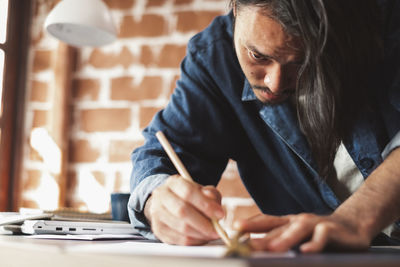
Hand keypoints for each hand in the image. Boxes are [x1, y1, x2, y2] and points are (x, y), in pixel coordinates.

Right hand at [144, 175, 224, 244]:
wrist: (169, 203)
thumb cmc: (189, 197)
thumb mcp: (202, 190)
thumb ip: (210, 195)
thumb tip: (215, 206)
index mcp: (173, 183)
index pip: (188, 192)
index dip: (206, 205)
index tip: (220, 214)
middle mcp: (161, 196)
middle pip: (182, 211)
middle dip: (204, 223)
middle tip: (217, 230)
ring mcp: (157, 214)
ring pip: (181, 228)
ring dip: (201, 234)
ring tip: (212, 234)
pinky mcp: (158, 230)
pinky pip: (179, 240)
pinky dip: (194, 241)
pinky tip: (202, 238)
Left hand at [234, 213, 370, 252]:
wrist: (352, 226)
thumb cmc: (320, 234)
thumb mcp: (298, 236)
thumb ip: (281, 240)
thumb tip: (256, 248)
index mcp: (289, 222)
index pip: (267, 221)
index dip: (251, 224)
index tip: (235, 228)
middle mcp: (299, 221)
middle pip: (278, 228)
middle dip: (262, 236)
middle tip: (246, 244)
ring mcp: (316, 223)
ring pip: (298, 229)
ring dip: (285, 239)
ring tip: (272, 249)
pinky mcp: (332, 230)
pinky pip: (322, 236)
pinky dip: (315, 244)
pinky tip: (307, 251)